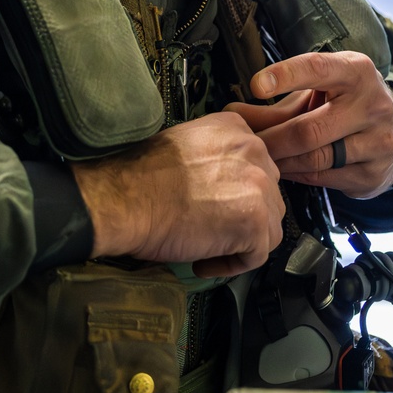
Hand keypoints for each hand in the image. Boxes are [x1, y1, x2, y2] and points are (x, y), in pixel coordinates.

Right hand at [71, 111, 284, 279]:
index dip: (239, 192)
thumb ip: (215, 156)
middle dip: (245, 216)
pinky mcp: (255, 222)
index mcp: (236, 128)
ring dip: (242, 241)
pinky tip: (204, 261)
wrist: (124, 199)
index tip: (217, 206)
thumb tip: (223, 183)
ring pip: (269, 226)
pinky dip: (231, 264)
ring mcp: (259, 186)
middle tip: (214, 229)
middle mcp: (254, 151)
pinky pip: (257, 255)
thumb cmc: (140, 176)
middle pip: (269, 194)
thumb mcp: (186, 144)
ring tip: (208, 248)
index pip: (257, 166)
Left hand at [226, 52, 392, 197]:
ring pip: (315, 158)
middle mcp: (373, 104)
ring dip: (280, 161)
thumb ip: (276, 104)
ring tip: (258, 158)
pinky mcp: (375, 173)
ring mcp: (379, 141)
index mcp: (356, 71)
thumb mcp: (316, 94)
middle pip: (309, 129)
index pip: (318, 68)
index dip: (285, 76)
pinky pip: (324, 177)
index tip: (256, 85)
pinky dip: (296, 175)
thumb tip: (230, 115)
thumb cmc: (344, 105)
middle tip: (244, 144)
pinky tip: (282, 170)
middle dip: (270, 139)